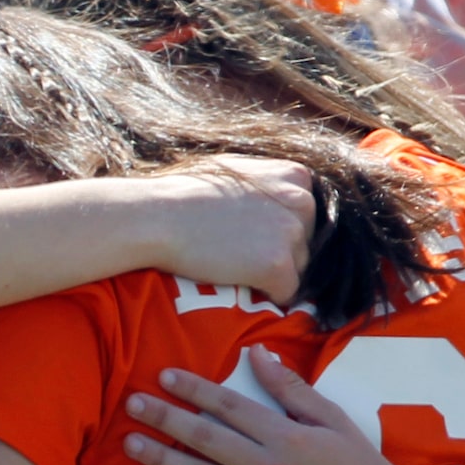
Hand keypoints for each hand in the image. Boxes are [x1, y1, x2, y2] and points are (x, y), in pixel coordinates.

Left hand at [125, 350, 440, 464]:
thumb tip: (257, 356)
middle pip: (204, 438)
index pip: (229, 406)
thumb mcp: (333, 421)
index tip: (165, 376)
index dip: (194, 389)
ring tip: (130, 443)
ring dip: (160, 458)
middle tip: (133, 404)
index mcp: (288, 437)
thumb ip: (291, 390)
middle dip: (164, 419)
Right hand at [133, 157, 312, 304]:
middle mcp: (301, 202)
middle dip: (279, 252)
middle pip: (306, 243)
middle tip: (239, 251)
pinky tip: (239, 281)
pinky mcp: (278, 266)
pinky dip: (267, 295)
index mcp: (295, 177)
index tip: (251, 232)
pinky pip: (286, 293)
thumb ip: (272, 182)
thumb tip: (291, 196)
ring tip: (234, 264)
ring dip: (271, 273)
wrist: (158, 216)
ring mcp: (291, 234)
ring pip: (298, 268)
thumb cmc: (187, 193)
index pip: (306, 215)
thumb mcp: (239, 169)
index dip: (279, 228)